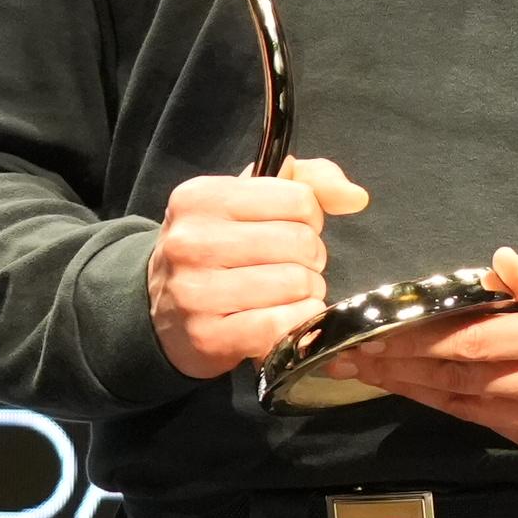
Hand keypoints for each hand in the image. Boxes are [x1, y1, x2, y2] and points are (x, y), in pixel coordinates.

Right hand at [147, 155, 369, 380]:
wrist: (162, 313)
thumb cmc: (218, 250)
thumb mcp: (251, 201)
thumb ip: (310, 182)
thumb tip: (355, 197)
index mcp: (201, 197)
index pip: (298, 200)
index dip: (308, 218)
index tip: (289, 230)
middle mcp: (192, 240)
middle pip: (301, 243)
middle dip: (310, 258)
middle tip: (289, 267)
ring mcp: (196, 291)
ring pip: (296, 284)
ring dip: (306, 293)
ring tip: (284, 294)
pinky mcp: (208, 335)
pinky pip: (281, 324)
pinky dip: (296, 323)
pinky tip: (283, 319)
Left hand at [327, 244, 517, 459]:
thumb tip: (496, 263)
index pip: (472, 341)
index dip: (416, 338)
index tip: (373, 330)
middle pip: (456, 379)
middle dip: (396, 366)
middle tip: (347, 353)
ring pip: (464, 406)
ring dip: (412, 389)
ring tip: (368, 372)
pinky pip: (487, 423)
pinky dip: (449, 405)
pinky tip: (418, 389)